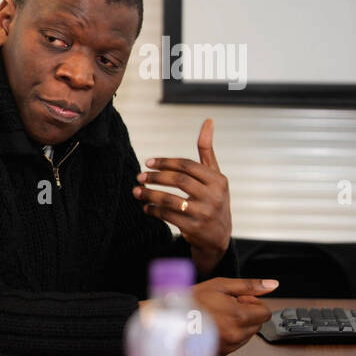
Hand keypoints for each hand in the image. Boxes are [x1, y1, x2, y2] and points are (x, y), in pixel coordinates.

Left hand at [133, 118, 232, 275]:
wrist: (218, 235)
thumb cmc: (212, 198)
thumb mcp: (214, 175)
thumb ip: (206, 150)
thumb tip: (207, 121)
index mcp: (218, 179)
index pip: (187, 165)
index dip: (165, 162)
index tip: (148, 162)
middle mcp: (214, 196)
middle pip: (178, 181)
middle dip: (155, 177)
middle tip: (139, 176)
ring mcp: (204, 213)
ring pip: (170, 200)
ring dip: (149, 194)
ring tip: (136, 191)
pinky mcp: (193, 227)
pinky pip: (168, 216)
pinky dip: (153, 210)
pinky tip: (145, 206)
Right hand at [189, 277, 276, 354]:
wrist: (169, 319)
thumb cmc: (191, 301)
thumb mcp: (220, 285)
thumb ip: (249, 285)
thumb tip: (271, 285)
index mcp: (239, 316)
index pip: (265, 313)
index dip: (253, 303)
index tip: (238, 300)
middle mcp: (236, 334)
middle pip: (257, 324)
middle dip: (246, 314)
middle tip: (225, 307)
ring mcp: (229, 345)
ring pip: (247, 334)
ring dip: (238, 325)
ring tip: (217, 317)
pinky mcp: (222, 352)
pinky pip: (236, 343)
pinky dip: (229, 334)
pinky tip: (214, 326)